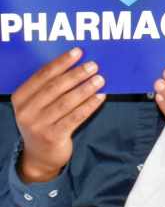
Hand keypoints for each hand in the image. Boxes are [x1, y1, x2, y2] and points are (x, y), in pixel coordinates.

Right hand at [12, 48, 105, 182]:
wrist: (39, 155)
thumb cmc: (44, 120)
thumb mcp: (38, 104)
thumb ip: (51, 85)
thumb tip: (77, 63)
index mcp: (20, 98)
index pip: (42, 75)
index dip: (61, 62)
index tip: (78, 51)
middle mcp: (26, 111)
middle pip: (55, 87)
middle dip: (76, 74)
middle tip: (94, 65)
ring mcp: (38, 125)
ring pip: (67, 102)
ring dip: (85, 88)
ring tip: (100, 79)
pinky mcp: (53, 136)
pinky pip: (75, 116)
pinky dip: (90, 105)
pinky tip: (101, 96)